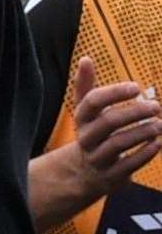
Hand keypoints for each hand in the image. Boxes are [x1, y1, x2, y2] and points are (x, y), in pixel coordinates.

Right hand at [70, 57, 161, 196]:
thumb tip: (85, 58)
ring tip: (160, 124)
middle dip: (134, 113)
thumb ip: (86, 85)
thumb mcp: (85, 111)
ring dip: (142, 132)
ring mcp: (97, 157)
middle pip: (108, 122)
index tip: (136, 87)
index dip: (114, 93)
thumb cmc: (92, 132)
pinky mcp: (111, 175)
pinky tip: (158, 142)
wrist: (84, 172)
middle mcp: (86, 137)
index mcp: (81, 118)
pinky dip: (145, 153)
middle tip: (156, 106)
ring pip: (119, 143)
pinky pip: (129, 164)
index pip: (93, 101)